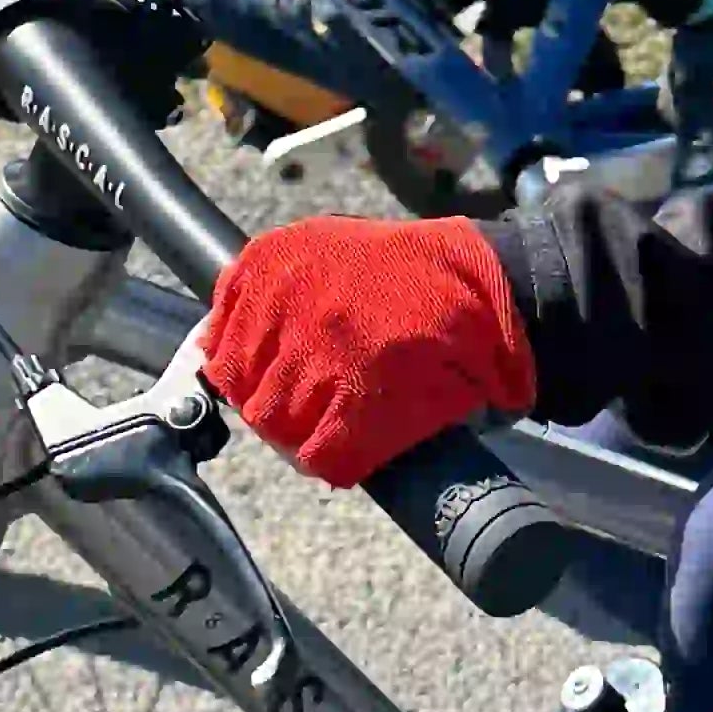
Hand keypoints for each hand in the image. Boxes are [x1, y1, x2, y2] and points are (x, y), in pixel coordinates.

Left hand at [197, 215, 538, 486]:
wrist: (492, 286)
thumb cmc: (413, 273)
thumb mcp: (323, 251)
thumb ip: (270, 293)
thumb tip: (223, 349)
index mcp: (268, 265)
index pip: (220, 347)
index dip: (247, 375)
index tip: (269, 382)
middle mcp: (285, 307)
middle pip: (245, 392)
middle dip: (275, 407)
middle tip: (312, 407)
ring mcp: (320, 357)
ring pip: (277, 428)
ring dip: (303, 436)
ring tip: (339, 423)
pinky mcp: (361, 403)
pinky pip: (320, 457)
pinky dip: (334, 460)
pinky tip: (356, 446)